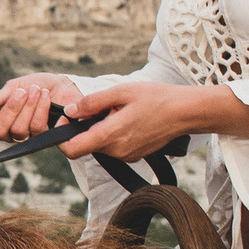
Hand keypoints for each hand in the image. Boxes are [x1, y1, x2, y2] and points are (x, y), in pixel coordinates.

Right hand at [0, 74, 79, 144]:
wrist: (61, 85)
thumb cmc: (35, 85)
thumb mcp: (14, 86)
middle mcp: (8, 132)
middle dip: (9, 110)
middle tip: (21, 92)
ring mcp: (26, 136)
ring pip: (18, 130)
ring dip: (28, 106)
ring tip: (36, 90)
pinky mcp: (44, 136)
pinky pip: (37, 128)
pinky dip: (41, 108)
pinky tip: (45, 96)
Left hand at [58, 81, 248, 160]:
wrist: (186, 112)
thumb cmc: (157, 98)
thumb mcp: (121, 92)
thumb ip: (92, 102)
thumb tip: (70, 111)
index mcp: (110, 136)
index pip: (71, 149)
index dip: (61, 136)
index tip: (66, 119)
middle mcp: (116, 151)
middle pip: (85, 144)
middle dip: (86, 126)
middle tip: (102, 106)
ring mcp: (126, 156)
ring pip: (99, 144)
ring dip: (100, 128)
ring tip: (119, 110)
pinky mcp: (133, 155)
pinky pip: (113, 146)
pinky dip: (113, 133)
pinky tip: (128, 118)